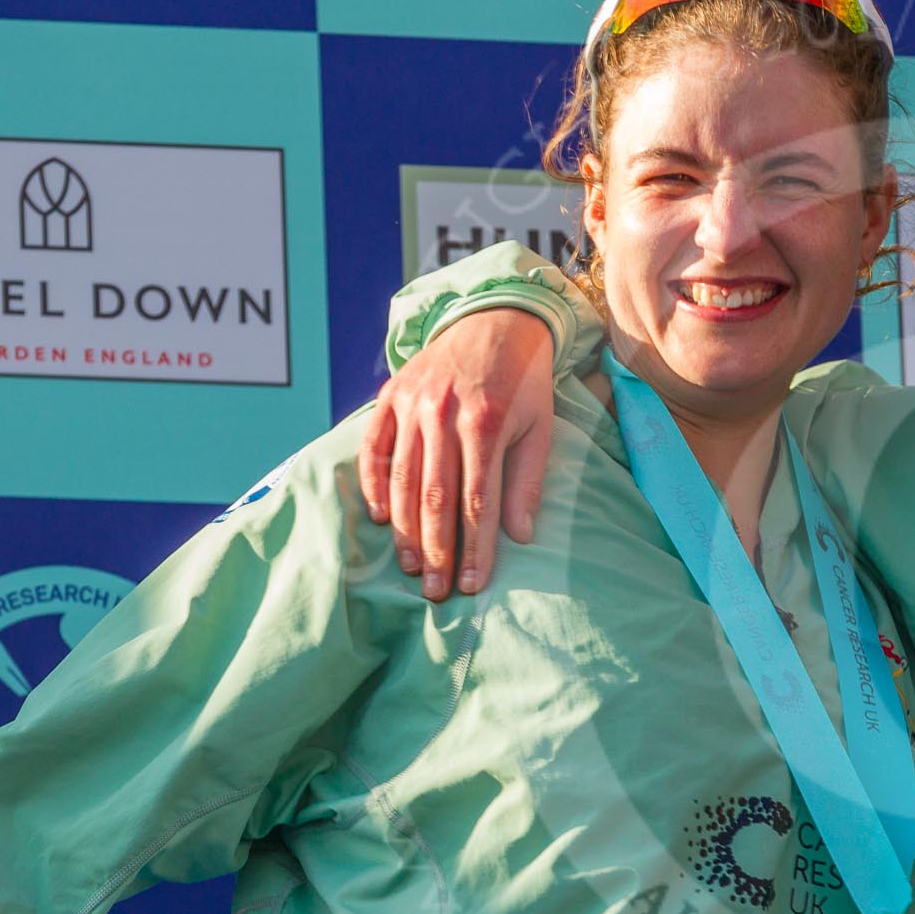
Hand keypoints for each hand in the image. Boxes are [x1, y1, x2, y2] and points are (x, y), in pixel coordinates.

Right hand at [359, 308, 556, 598]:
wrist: (494, 321)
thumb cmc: (524, 383)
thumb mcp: (540, 428)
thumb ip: (526, 482)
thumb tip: (519, 536)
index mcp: (486, 424)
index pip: (477, 501)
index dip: (474, 548)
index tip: (471, 585)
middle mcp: (444, 414)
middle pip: (435, 497)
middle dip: (436, 550)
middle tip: (435, 592)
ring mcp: (412, 404)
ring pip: (403, 479)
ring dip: (405, 529)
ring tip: (411, 567)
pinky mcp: (391, 396)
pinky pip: (375, 448)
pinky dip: (374, 484)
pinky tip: (382, 518)